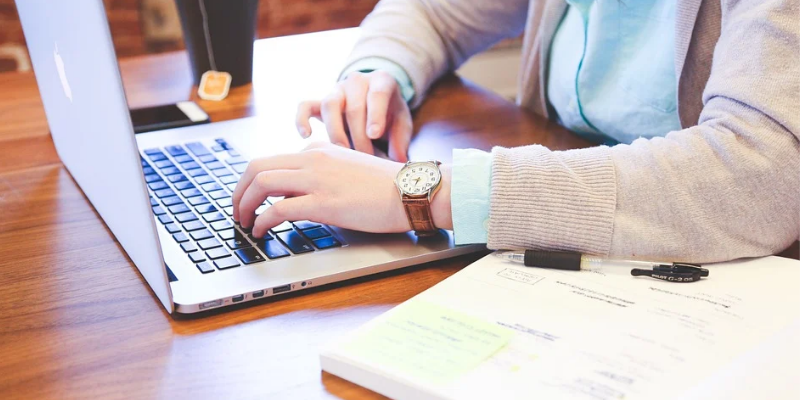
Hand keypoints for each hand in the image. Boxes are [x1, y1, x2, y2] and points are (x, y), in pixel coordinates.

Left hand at [232, 142, 452, 237]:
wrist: (411, 190)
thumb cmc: (387, 186)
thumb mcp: (349, 170)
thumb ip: (324, 174)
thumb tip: (301, 193)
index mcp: (319, 150)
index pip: (273, 161)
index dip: (254, 183)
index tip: (250, 199)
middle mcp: (313, 159)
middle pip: (257, 167)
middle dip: (239, 191)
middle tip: (237, 211)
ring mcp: (317, 179)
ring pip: (261, 183)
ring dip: (244, 204)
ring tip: (243, 222)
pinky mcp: (323, 203)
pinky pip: (278, 209)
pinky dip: (262, 221)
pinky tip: (261, 232)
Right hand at [295, 70, 412, 161]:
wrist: (375, 102)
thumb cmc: (390, 115)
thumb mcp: (402, 123)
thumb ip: (401, 140)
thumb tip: (398, 160)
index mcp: (382, 81)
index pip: (377, 94)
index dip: (375, 114)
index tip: (374, 134)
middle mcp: (357, 81)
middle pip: (353, 107)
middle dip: (359, 136)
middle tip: (365, 158)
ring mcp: (337, 90)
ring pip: (329, 105)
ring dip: (336, 132)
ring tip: (343, 153)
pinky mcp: (320, 101)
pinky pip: (305, 106)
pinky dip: (302, 119)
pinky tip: (306, 136)